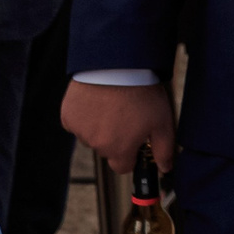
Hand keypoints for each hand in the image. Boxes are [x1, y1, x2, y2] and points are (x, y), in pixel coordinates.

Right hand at [60, 79, 176, 175]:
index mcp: (119, 150)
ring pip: (90, 136)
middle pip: (106, 150)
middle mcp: (97, 145)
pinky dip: (84, 115)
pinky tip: (95, 101)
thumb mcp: (162, 122)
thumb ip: (164, 149)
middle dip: (114, 138)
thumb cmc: (141, 92)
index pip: (122, 167)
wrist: (117, 65)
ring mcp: (80, 131)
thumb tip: (165, 168)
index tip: (133, 140)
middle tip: (124, 115)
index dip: (129, 155)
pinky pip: (76, 122)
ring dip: (98, 126)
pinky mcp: (68, 116)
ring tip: (111, 105)